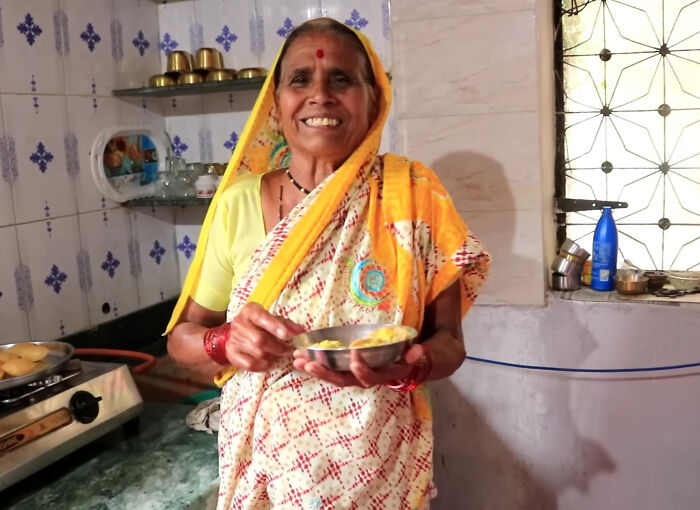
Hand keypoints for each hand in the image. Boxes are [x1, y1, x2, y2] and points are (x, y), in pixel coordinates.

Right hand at [224, 303, 303, 371]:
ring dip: (272, 356)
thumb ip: (288, 325)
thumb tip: (301, 332)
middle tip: (287, 350)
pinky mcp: (232, 354)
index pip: (261, 317)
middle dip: (277, 347)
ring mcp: (234, 340)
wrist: (237, 334)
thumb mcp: (273, 319)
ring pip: (256, 353)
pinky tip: (269, 362)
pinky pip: (250, 364)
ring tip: (279, 355)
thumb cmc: (260, 325)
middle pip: (259, 339)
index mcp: (250, 311)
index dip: (274, 326)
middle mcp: (239, 324)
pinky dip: (263, 365)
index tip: (286, 335)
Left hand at [292, 342, 429, 387]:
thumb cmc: (407, 357)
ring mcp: (353, 376)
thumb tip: (419, 351)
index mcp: (382, 376)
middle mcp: (366, 379)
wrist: (405, 366)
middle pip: (344, 381)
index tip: (354, 354)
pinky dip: (313, 365)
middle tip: (310, 364)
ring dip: (315, 370)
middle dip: (326, 374)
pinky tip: (299, 359)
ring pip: (332, 377)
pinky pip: (328, 371)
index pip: (370, 377)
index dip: (362, 369)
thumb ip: (415, 355)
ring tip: (298, 361)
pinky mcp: (345, 371)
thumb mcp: (414, 355)